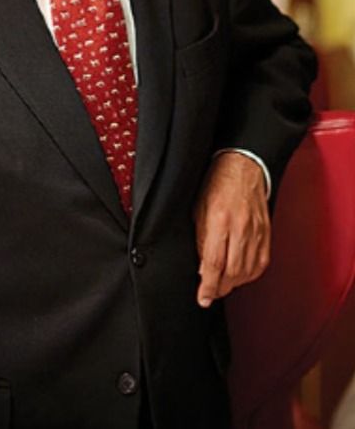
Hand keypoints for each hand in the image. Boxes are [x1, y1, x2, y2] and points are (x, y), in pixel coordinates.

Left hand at [194, 152, 269, 307]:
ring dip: (234, 283)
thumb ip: (201, 240)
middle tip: (210, 293)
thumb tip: (202, 268)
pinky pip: (260, 263)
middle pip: (233, 272)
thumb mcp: (198, 209)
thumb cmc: (217, 183)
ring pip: (248, 271)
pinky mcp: (267, 233)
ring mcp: (257, 231)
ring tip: (223, 284)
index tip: (203, 299)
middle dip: (220, 288)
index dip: (208, 286)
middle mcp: (241, 228)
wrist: (243, 166)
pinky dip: (249, 274)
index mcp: (220, 219)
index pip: (214, 263)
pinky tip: (240, 274)